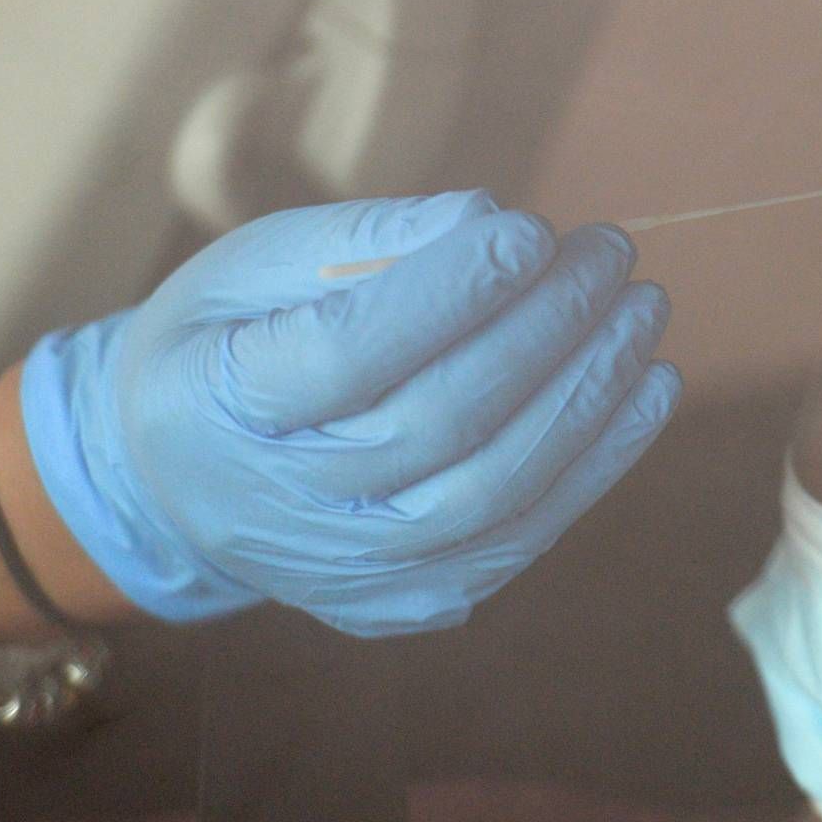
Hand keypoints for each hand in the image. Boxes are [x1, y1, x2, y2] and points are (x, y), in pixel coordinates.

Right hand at [17, 190, 678, 636]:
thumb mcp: (249, 266)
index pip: (351, 353)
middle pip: (440, 421)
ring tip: (641, 314)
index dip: (452, 293)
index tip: (531, 231)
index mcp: (216, 409)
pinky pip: (522, 535)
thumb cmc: (226, 346)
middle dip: (544, 329)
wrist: (176, 487)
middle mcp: (284, 509)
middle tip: (609, 254)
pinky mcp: (409, 603)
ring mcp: (351, 573)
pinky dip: (597, 462)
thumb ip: (361, 238)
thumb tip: (485, 218)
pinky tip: (645, 390)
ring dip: (589, 396)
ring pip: (496, 491)